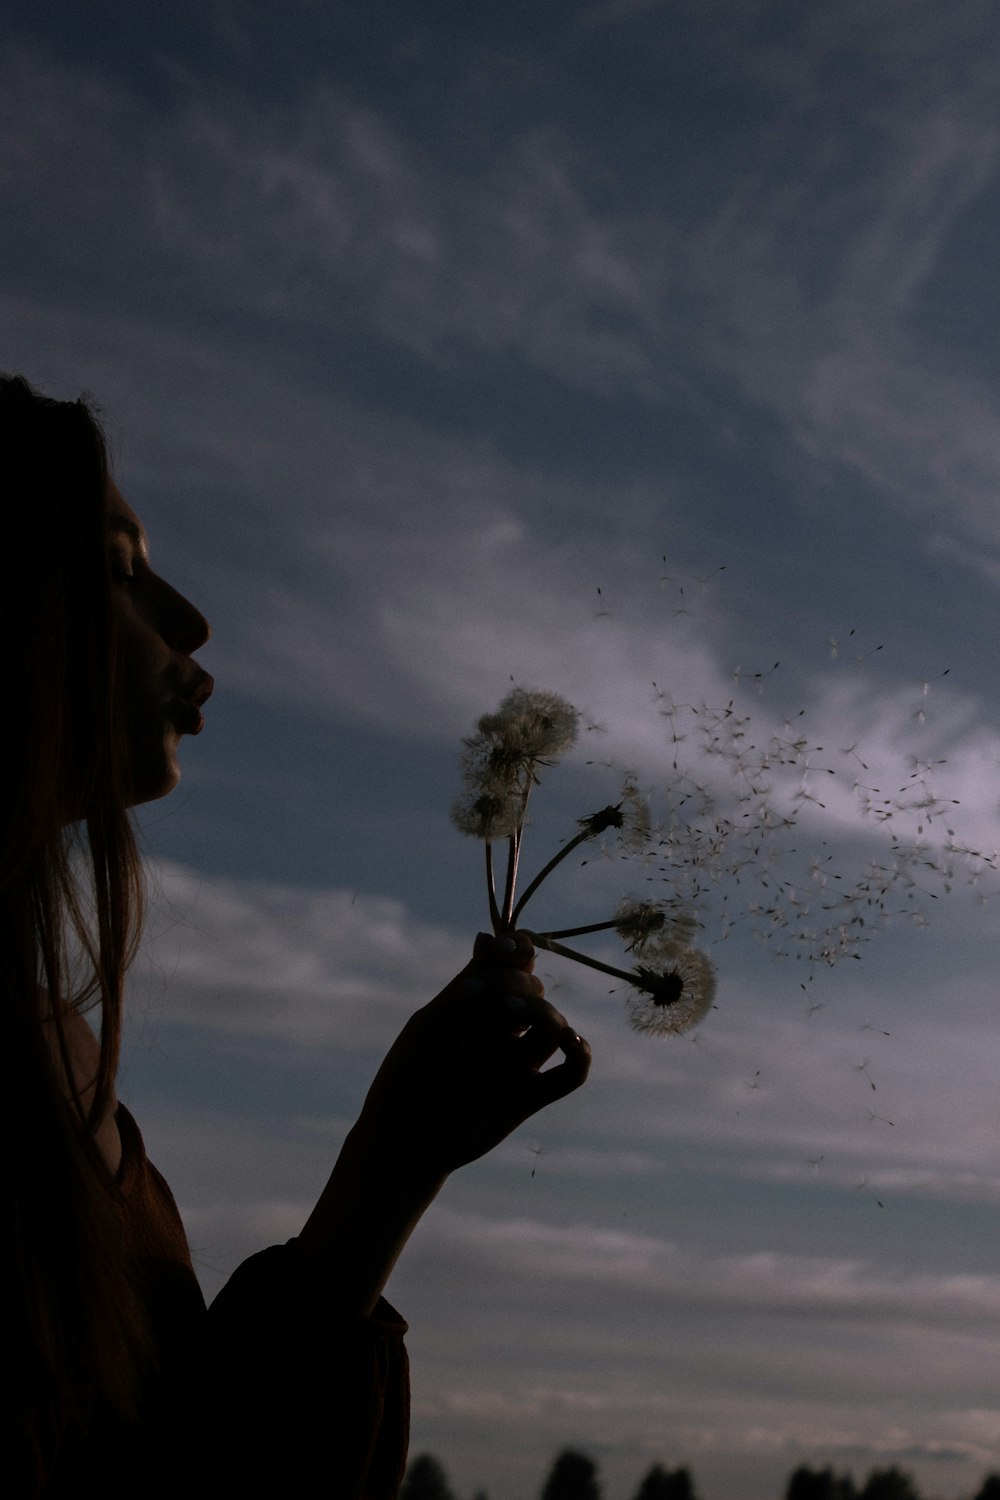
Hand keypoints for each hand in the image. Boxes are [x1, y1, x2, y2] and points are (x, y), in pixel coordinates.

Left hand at [353, 931, 590, 1174]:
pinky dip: (580, 1054)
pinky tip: (571, 1042)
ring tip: (526, 1020)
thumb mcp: (436, 1021)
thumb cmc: (407, 1076)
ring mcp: (515, 1063)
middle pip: (533, 992)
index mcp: (473, 1006)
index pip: (509, 966)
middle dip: (523, 988)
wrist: (401, 1139)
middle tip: (502, 1003)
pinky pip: (570, 1073)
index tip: (510, 952)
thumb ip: (469, 982)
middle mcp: (498, 1031)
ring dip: (549, 1017)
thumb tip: (487, 935)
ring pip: (553, 1028)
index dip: (518, 951)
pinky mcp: (529, 1097)